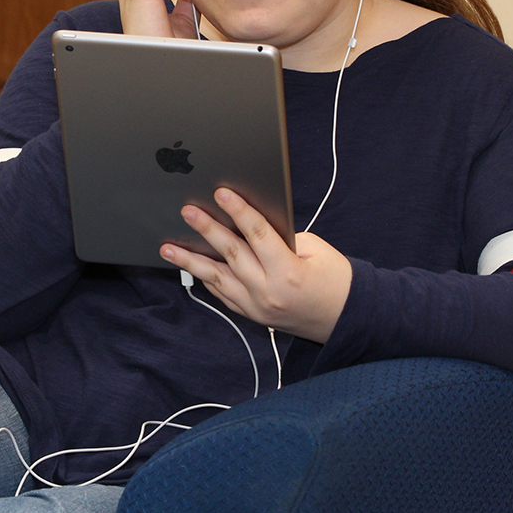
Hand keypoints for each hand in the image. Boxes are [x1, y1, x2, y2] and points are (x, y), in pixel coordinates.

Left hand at [160, 188, 352, 343]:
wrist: (344, 320)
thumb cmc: (334, 279)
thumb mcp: (315, 249)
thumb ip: (281, 236)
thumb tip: (248, 223)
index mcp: (288, 271)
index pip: (258, 235)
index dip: (239, 211)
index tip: (221, 193)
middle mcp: (268, 291)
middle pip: (231, 254)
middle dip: (207, 229)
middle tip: (187, 211)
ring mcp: (256, 306)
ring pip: (216, 278)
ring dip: (190, 260)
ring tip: (167, 247)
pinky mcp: (251, 314)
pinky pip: (221, 293)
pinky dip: (205, 277)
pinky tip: (189, 265)